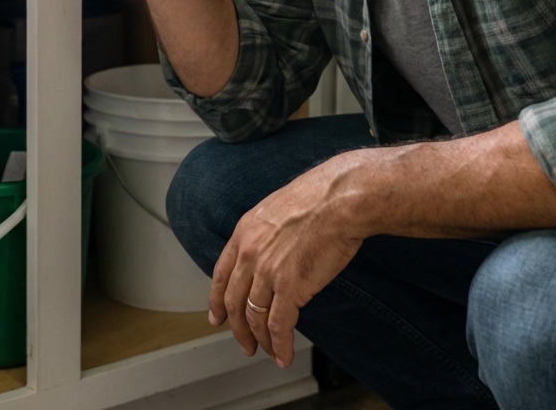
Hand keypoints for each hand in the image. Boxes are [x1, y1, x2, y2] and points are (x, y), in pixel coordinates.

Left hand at [208, 156, 364, 367]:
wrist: (339, 200)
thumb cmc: (318, 199)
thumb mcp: (277, 210)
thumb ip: (267, 234)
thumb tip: (271, 252)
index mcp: (245, 232)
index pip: (221, 274)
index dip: (216, 300)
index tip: (217, 316)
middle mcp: (250, 253)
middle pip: (234, 301)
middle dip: (238, 328)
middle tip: (244, 343)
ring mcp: (267, 271)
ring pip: (255, 317)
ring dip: (260, 340)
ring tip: (269, 352)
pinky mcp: (290, 287)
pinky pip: (278, 326)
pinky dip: (280, 345)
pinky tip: (283, 356)